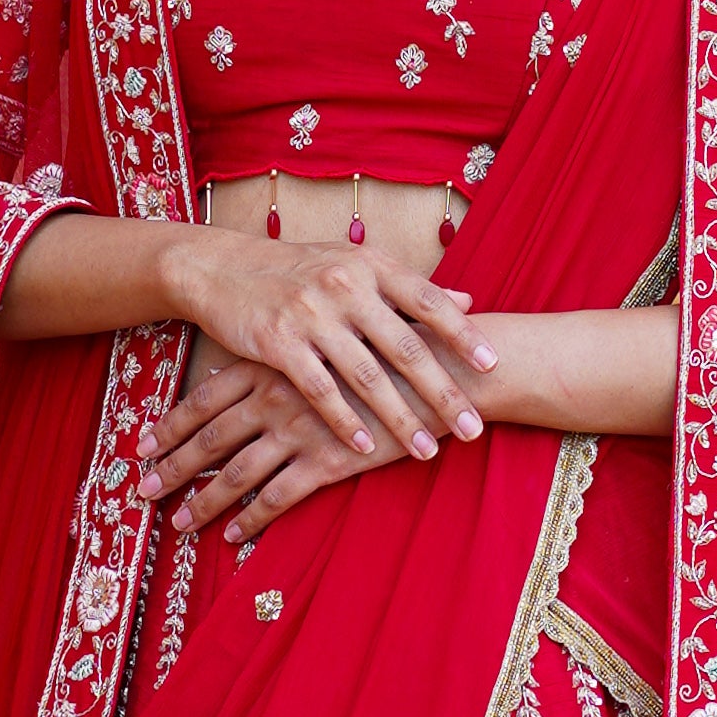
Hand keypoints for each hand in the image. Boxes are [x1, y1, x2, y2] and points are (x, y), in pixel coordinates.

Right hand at [146, 224, 494, 495]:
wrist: (223, 268)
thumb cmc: (299, 270)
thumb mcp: (355, 265)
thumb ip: (409, 287)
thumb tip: (469, 301)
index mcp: (371, 265)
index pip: (428, 299)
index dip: (462, 333)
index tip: (493, 364)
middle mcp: (346, 284)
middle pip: (405, 346)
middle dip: (441, 391)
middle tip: (472, 427)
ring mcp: (311, 313)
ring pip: (366, 375)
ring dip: (400, 418)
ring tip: (428, 451)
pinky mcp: (278, 342)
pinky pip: (319, 390)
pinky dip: (345, 422)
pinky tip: (366, 449)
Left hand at [151, 351, 397, 543]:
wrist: (436, 370)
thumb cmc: (381, 351)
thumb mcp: (322, 345)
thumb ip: (282, 363)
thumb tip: (245, 378)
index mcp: (270, 366)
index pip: (204, 400)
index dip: (170, 426)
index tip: (142, 445)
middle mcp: (275, 398)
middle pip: (209, 439)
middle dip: (172, 468)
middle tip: (144, 490)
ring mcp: (298, 430)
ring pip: (236, 473)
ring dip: (203, 503)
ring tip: (180, 524)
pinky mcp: (327, 462)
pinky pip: (277, 497)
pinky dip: (251, 520)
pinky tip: (234, 537)